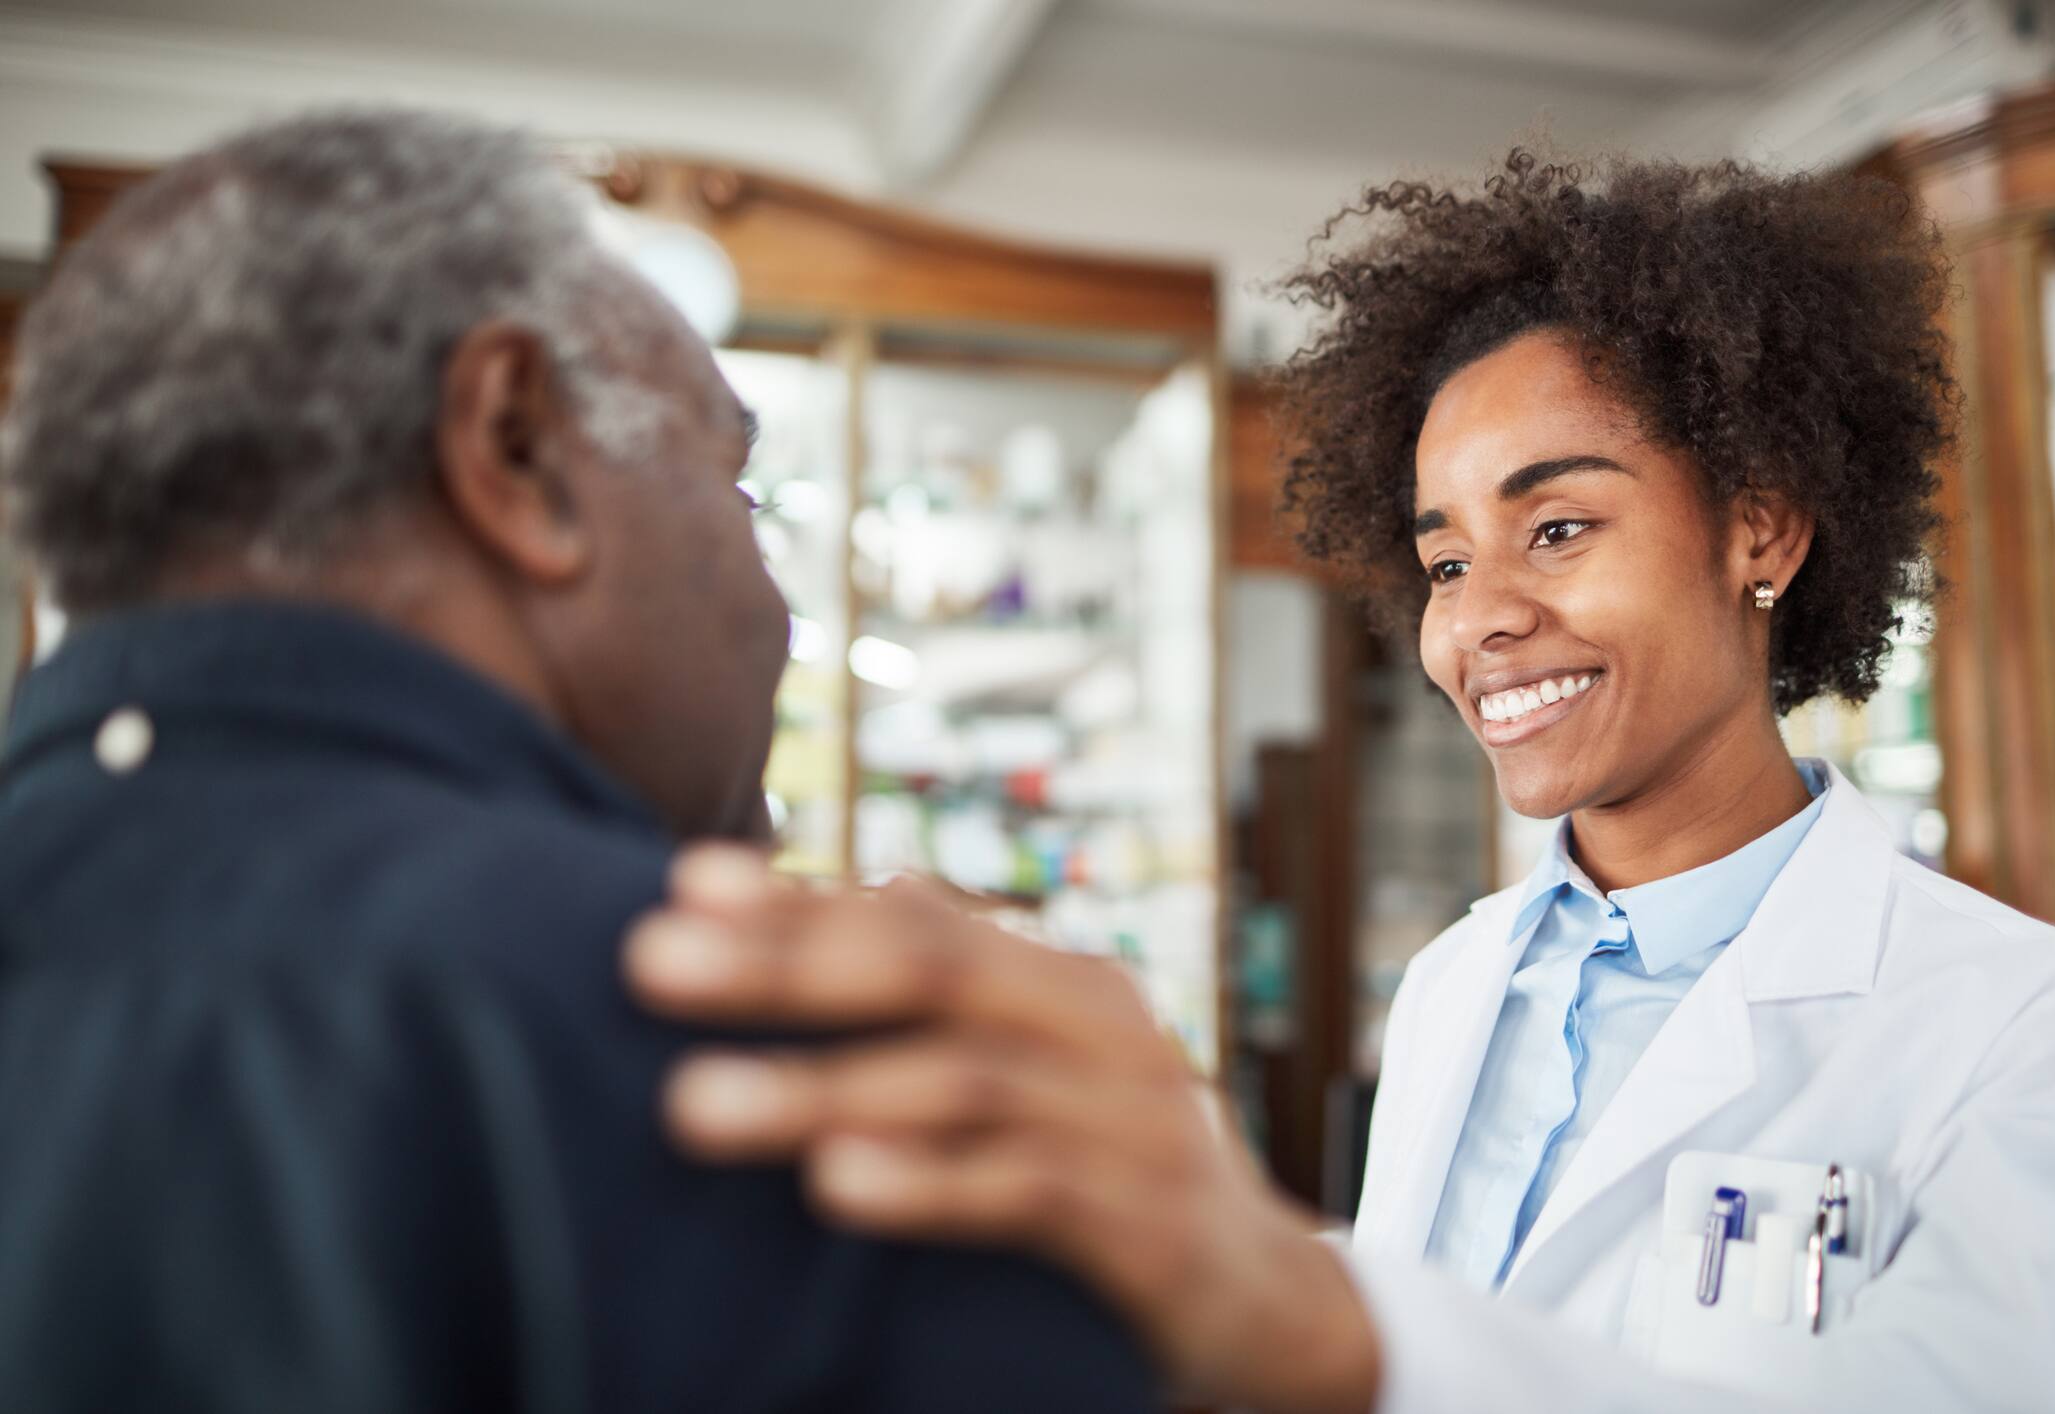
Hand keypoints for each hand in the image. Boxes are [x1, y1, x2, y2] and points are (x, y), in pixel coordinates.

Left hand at [622, 848, 1380, 1413]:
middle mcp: (1103, 1032)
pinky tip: (836, 1185)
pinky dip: (929, 1184)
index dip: (798, 902)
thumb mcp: (1049, 1068)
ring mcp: (1134, 1123)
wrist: (1273, 1303)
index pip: (915, 921)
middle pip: (931, 972)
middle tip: (647, 964)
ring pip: (963, 1082)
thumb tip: (884, 883)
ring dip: (820, 1089)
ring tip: (693, 1103)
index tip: (678, 883)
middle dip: (783, 967)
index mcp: (1064, 986)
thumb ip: (968, 988)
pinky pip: (1030, 1191)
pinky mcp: (1150, 1227)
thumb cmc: (1117, 1171)